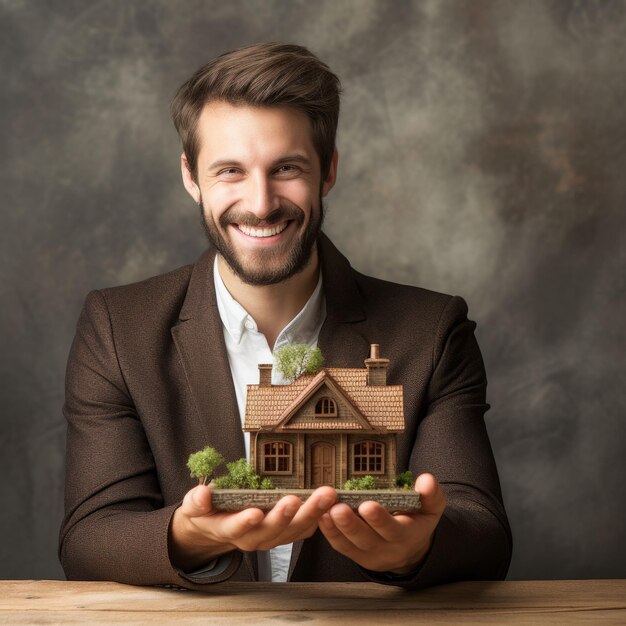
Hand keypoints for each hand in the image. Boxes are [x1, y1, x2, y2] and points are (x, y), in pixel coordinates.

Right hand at [169, 484, 336, 571]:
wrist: (216, 526)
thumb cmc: (207, 511)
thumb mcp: (194, 505)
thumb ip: (197, 501)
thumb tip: (202, 494)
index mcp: (230, 529)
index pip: (238, 528)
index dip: (246, 522)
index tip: (255, 513)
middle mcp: (254, 537)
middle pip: (273, 530)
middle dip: (287, 516)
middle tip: (298, 499)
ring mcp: (272, 537)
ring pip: (294, 530)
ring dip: (312, 514)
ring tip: (326, 496)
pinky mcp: (286, 532)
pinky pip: (305, 529)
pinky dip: (319, 517)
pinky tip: (332, 503)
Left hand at [318, 473, 444, 573]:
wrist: (412, 547)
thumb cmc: (419, 519)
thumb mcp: (431, 507)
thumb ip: (431, 494)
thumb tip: (427, 480)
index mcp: (407, 536)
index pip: (393, 530)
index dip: (380, 519)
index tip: (367, 505)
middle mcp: (388, 549)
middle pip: (367, 540)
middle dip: (351, 525)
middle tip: (338, 508)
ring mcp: (370, 555)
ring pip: (350, 546)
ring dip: (336, 529)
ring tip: (325, 512)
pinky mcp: (356, 555)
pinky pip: (341, 547)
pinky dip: (329, 533)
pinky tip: (321, 517)